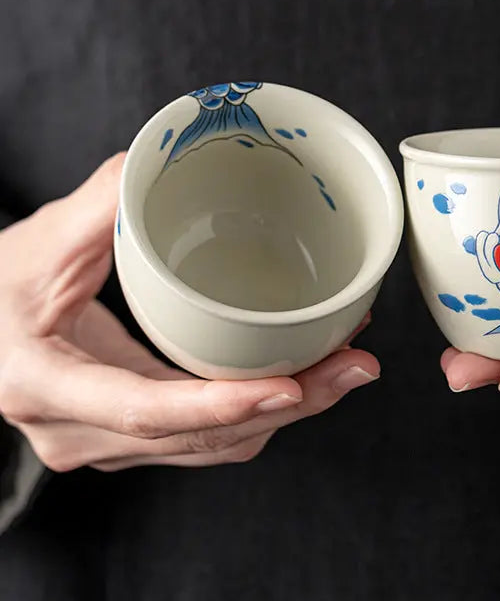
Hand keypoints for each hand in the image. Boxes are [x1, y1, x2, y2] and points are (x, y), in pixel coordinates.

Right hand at [0, 155, 378, 471]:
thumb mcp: (42, 242)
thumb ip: (103, 201)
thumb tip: (165, 152)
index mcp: (46, 383)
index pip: (144, 408)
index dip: (222, 404)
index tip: (293, 385)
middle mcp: (77, 432)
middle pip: (199, 438)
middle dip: (288, 407)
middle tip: (356, 367)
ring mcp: (106, 445)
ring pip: (212, 449)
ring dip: (285, 414)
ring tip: (344, 367)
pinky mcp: (131, 439)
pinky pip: (205, 442)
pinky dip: (258, 414)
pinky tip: (299, 379)